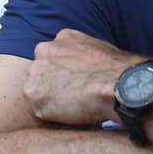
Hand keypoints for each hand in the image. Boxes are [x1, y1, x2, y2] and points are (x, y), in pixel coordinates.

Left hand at [23, 29, 138, 125]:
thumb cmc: (119, 72)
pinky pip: (39, 108)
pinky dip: (52, 115)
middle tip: (73, 97)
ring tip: (74, 108)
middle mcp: (45, 50)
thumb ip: (85, 56)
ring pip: (38, 89)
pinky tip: (70, 115)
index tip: (76, 83)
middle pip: (42, 71)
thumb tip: (90, 68)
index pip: (57, 56)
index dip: (66, 73)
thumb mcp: (102, 50)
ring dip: (52, 100)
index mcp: (64, 38)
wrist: (119, 86)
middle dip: (54, 84)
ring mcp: (36, 71)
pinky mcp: (32, 93)